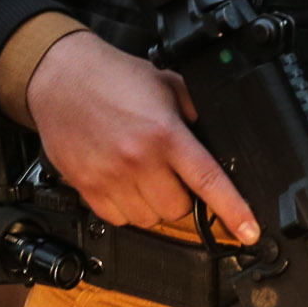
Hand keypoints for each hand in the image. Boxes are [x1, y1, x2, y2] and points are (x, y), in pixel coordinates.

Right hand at [26, 29, 257, 243]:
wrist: (59, 75)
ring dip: (152, 204)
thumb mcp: (165, 84)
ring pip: (149, 219)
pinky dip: (125, 208)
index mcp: (164, 133)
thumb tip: (215, 139)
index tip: (248, 231)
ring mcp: (110, 177)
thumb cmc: (111, 77)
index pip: (208, 181)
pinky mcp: (86, 187)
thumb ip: (194, 111)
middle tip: (170, 172)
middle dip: (181, 195)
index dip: (234, 210)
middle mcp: (138, 159)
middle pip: (178, 209)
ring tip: (142, 175)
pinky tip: (121, 182)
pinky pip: (118, 219)